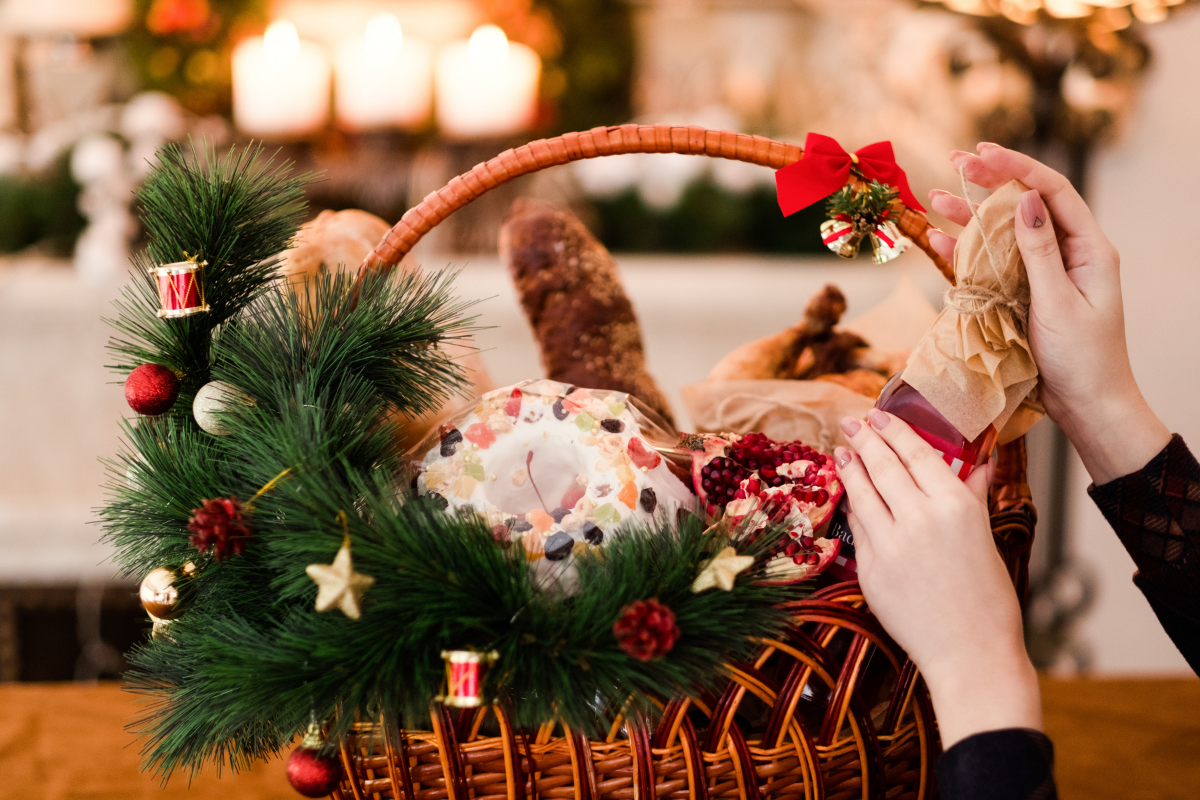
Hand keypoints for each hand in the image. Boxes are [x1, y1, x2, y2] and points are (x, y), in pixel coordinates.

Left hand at [834, 409, 1041, 747]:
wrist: (970, 654)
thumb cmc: (988, 598)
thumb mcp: (984, 537)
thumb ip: (971, 495)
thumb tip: (979, 461)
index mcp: (955, 506)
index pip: (917, 453)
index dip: (894, 431)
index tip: (879, 415)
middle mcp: (919, 519)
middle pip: (882, 466)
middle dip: (864, 440)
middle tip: (852, 423)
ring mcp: (890, 545)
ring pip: (862, 494)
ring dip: (850, 468)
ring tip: (842, 451)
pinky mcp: (870, 571)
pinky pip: (858, 530)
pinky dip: (854, 509)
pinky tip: (852, 497)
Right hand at [928, 144, 1169, 484]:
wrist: (1085, 406)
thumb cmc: (1083, 359)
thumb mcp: (1059, 302)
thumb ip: (1039, 251)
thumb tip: (1025, 200)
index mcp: (1088, 249)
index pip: (1052, 193)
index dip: (1017, 168)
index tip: (982, 155)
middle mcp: (1066, 255)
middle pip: (1024, 206)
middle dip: (989, 183)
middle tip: (954, 163)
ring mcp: (1041, 275)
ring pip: (1002, 235)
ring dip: (970, 216)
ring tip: (937, 197)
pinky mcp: (1020, 296)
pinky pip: (989, 267)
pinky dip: (964, 254)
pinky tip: (938, 241)